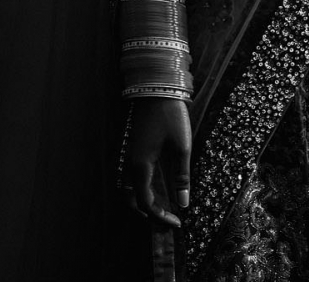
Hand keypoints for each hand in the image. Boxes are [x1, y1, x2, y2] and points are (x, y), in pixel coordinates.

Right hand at [123, 97, 190, 226]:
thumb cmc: (170, 115)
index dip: (160, 216)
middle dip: (146, 213)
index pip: (145, 201)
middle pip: (129, 198)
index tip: (177, 221)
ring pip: (125, 186)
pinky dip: (136, 186)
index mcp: (141, 165)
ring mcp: (127, 153)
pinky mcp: (130, 145)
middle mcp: (129, 161)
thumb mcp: (182, 146)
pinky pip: (127, 173)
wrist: (155, 86)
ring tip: (158, 206)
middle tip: (165, 219)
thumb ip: (181, 176)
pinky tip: (152, 184)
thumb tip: (183, 203)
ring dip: (139, 200)